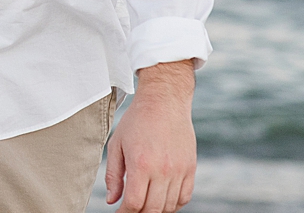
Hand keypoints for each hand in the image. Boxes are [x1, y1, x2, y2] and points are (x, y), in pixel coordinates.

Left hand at [105, 60, 196, 211]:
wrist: (164, 102)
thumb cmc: (136, 122)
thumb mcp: (116, 144)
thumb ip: (113, 175)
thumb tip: (113, 201)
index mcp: (141, 164)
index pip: (134, 203)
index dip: (124, 212)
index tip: (119, 212)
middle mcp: (162, 170)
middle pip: (152, 209)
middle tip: (131, 209)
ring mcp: (179, 170)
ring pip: (169, 206)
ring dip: (156, 210)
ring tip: (145, 204)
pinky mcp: (191, 168)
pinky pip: (184, 197)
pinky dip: (173, 204)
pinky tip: (162, 199)